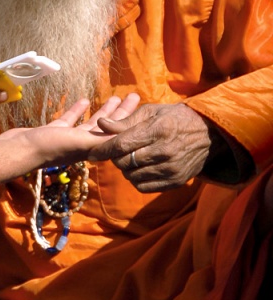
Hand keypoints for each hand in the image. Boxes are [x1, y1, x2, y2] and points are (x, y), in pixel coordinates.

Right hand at [22, 93, 142, 166]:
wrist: (21, 151)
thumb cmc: (51, 147)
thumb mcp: (81, 142)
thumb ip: (102, 140)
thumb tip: (127, 137)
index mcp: (93, 148)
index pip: (118, 133)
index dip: (131, 120)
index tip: (142, 106)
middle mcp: (83, 145)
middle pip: (108, 127)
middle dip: (122, 112)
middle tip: (134, 96)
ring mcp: (68, 138)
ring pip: (91, 123)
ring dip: (103, 111)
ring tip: (115, 97)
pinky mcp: (54, 132)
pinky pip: (71, 119)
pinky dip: (79, 110)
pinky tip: (85, 100)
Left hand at [91, 102, 211, 191]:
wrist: (208, 133)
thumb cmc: (174, 118)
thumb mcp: (151, 112)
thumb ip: (125, 121)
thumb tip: (101, 125)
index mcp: (158, 130)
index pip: (122, 145)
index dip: (103, 150)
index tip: (91, 153)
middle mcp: (165, 152)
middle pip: (124, 162)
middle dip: (115, 158)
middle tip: (117, 151)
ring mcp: (171, 169)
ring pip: (132, 176)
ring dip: (125, 169)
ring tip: (130, 158)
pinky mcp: (175, 181)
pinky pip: (143, 187)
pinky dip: (136, 179)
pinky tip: (140, 168)